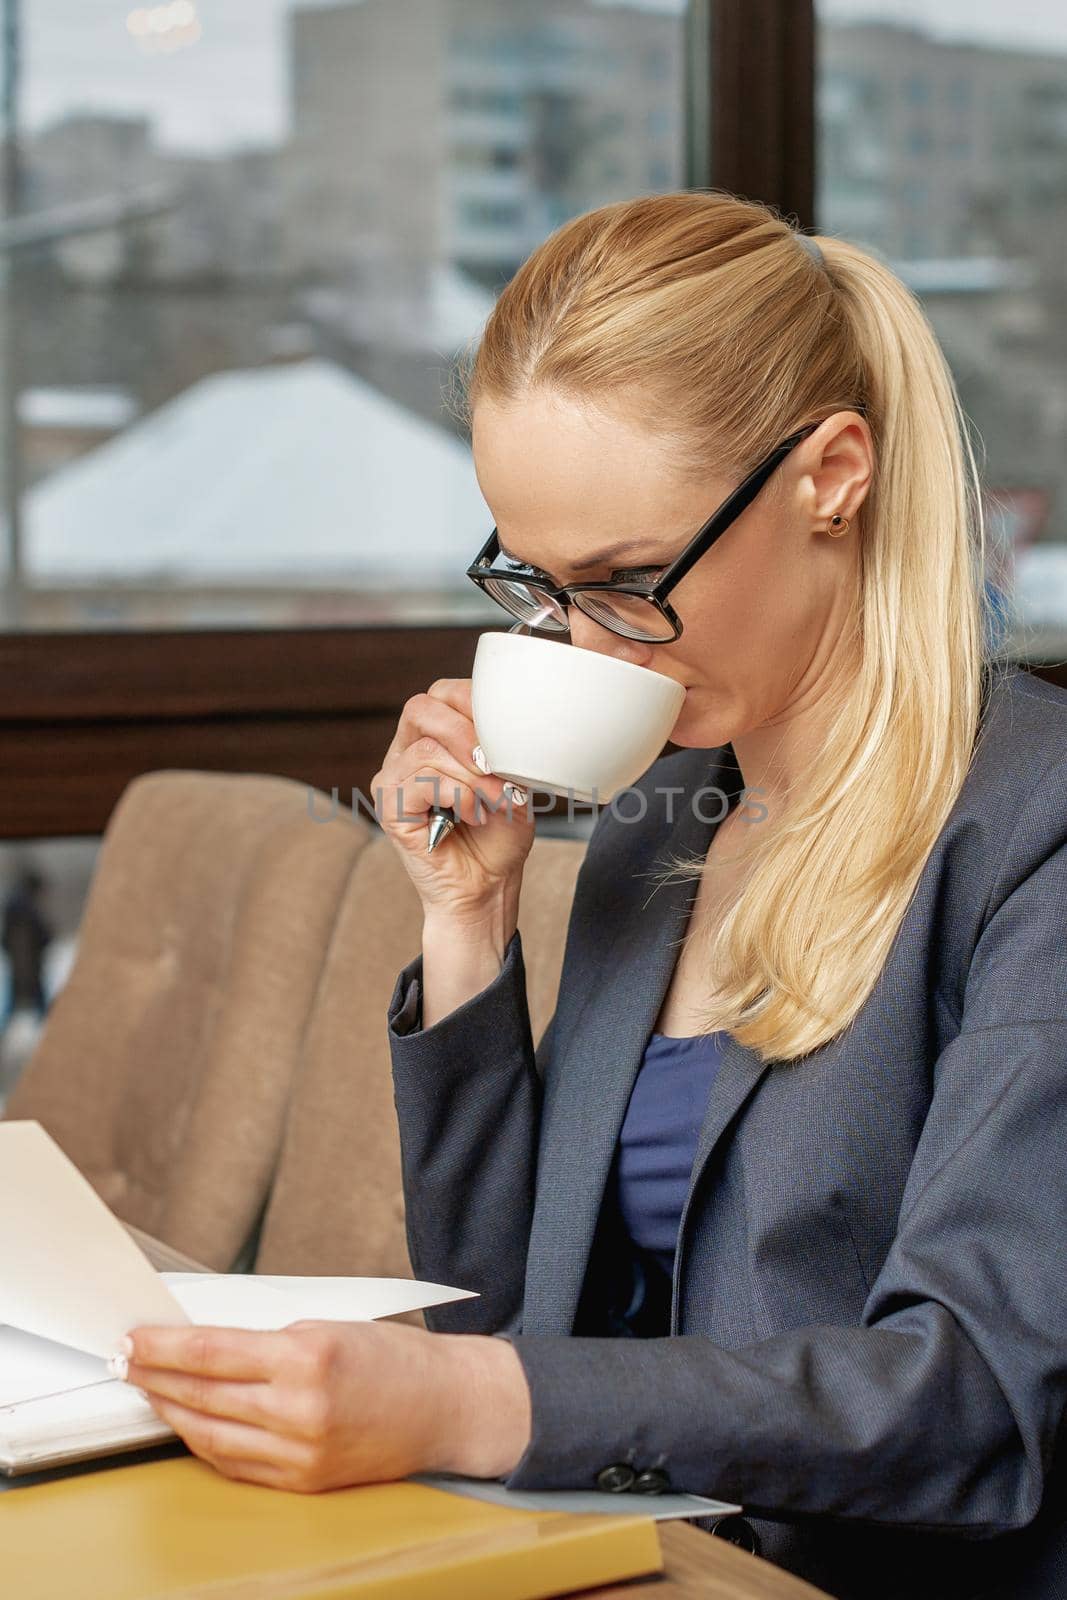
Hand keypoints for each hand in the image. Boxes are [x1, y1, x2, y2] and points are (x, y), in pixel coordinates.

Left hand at [119, 1318, 531, 1492]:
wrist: (445, 1407)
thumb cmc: (394, 1358)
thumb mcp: (329, 1326)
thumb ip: (268, 1339)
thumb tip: (207, 1346)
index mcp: (307, 1357)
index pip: (211, 1352)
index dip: (162, 1347)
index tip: (132, 1338)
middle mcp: (299, 1410)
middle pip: (203, 1395)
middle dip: (155, 1378)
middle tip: (124, 1362)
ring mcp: (299, 1452)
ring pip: (211, 1435)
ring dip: (172, 1412)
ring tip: (148, 1392)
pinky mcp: (302, 1481)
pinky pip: (236, 1464)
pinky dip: (205, 1442)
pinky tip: (189, 1424)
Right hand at [372, 679, 535, 922]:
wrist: (489, 887)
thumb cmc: (499, 835)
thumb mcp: (510, 778)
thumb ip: (499, 746)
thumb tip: (502, 725)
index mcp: (431, 738)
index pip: (441, 694)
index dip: (474, 703)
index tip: (507, 732)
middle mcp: (404, 753)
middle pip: (421, 708)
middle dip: (467, 731)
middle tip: (495, 764)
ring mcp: (392, 780)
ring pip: (427, 750)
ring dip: (471, 775)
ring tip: (493, 800)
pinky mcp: (389, 809)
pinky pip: (421, 782)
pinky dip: (457, 795)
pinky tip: (473, 814)